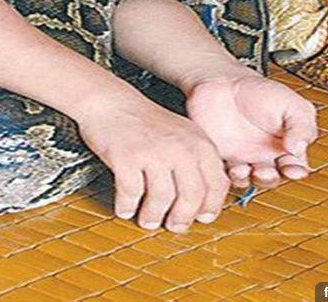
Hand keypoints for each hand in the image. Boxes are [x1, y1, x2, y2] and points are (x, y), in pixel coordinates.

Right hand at [77, 99, 229, 232]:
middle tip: (173, 226)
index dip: (209, 207)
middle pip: (191, 196)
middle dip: (182, 218)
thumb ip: (197, 161)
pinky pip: (131, 193)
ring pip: (161, 199)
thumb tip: (204, 201)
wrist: (112, 102)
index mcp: (198, 142)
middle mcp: (180, 147)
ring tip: (147, 220)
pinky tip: (125, 208)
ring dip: (153, 216)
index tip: (201, 218)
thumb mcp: (182, 134)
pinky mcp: (127, 157)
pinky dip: (127, 206)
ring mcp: (154, 152)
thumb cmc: (145, 121)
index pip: (216, 184)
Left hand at [185, 74, 317, 188]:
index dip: (295, 172)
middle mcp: (264, 156)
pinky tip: (231, 165)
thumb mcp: (291, 103)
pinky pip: (224, 173)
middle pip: (271, 179)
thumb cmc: (259, 91)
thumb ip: (301, 125)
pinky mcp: (220, 156)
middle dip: (269, 179)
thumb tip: (299, 149)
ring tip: (244, 168)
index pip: (295, 168)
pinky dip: (227, 175)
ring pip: (247, 180)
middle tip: (265, 171)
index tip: (293, 169)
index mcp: (286, 147)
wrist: (223, 82)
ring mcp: (241, 157)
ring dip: (247, 179)